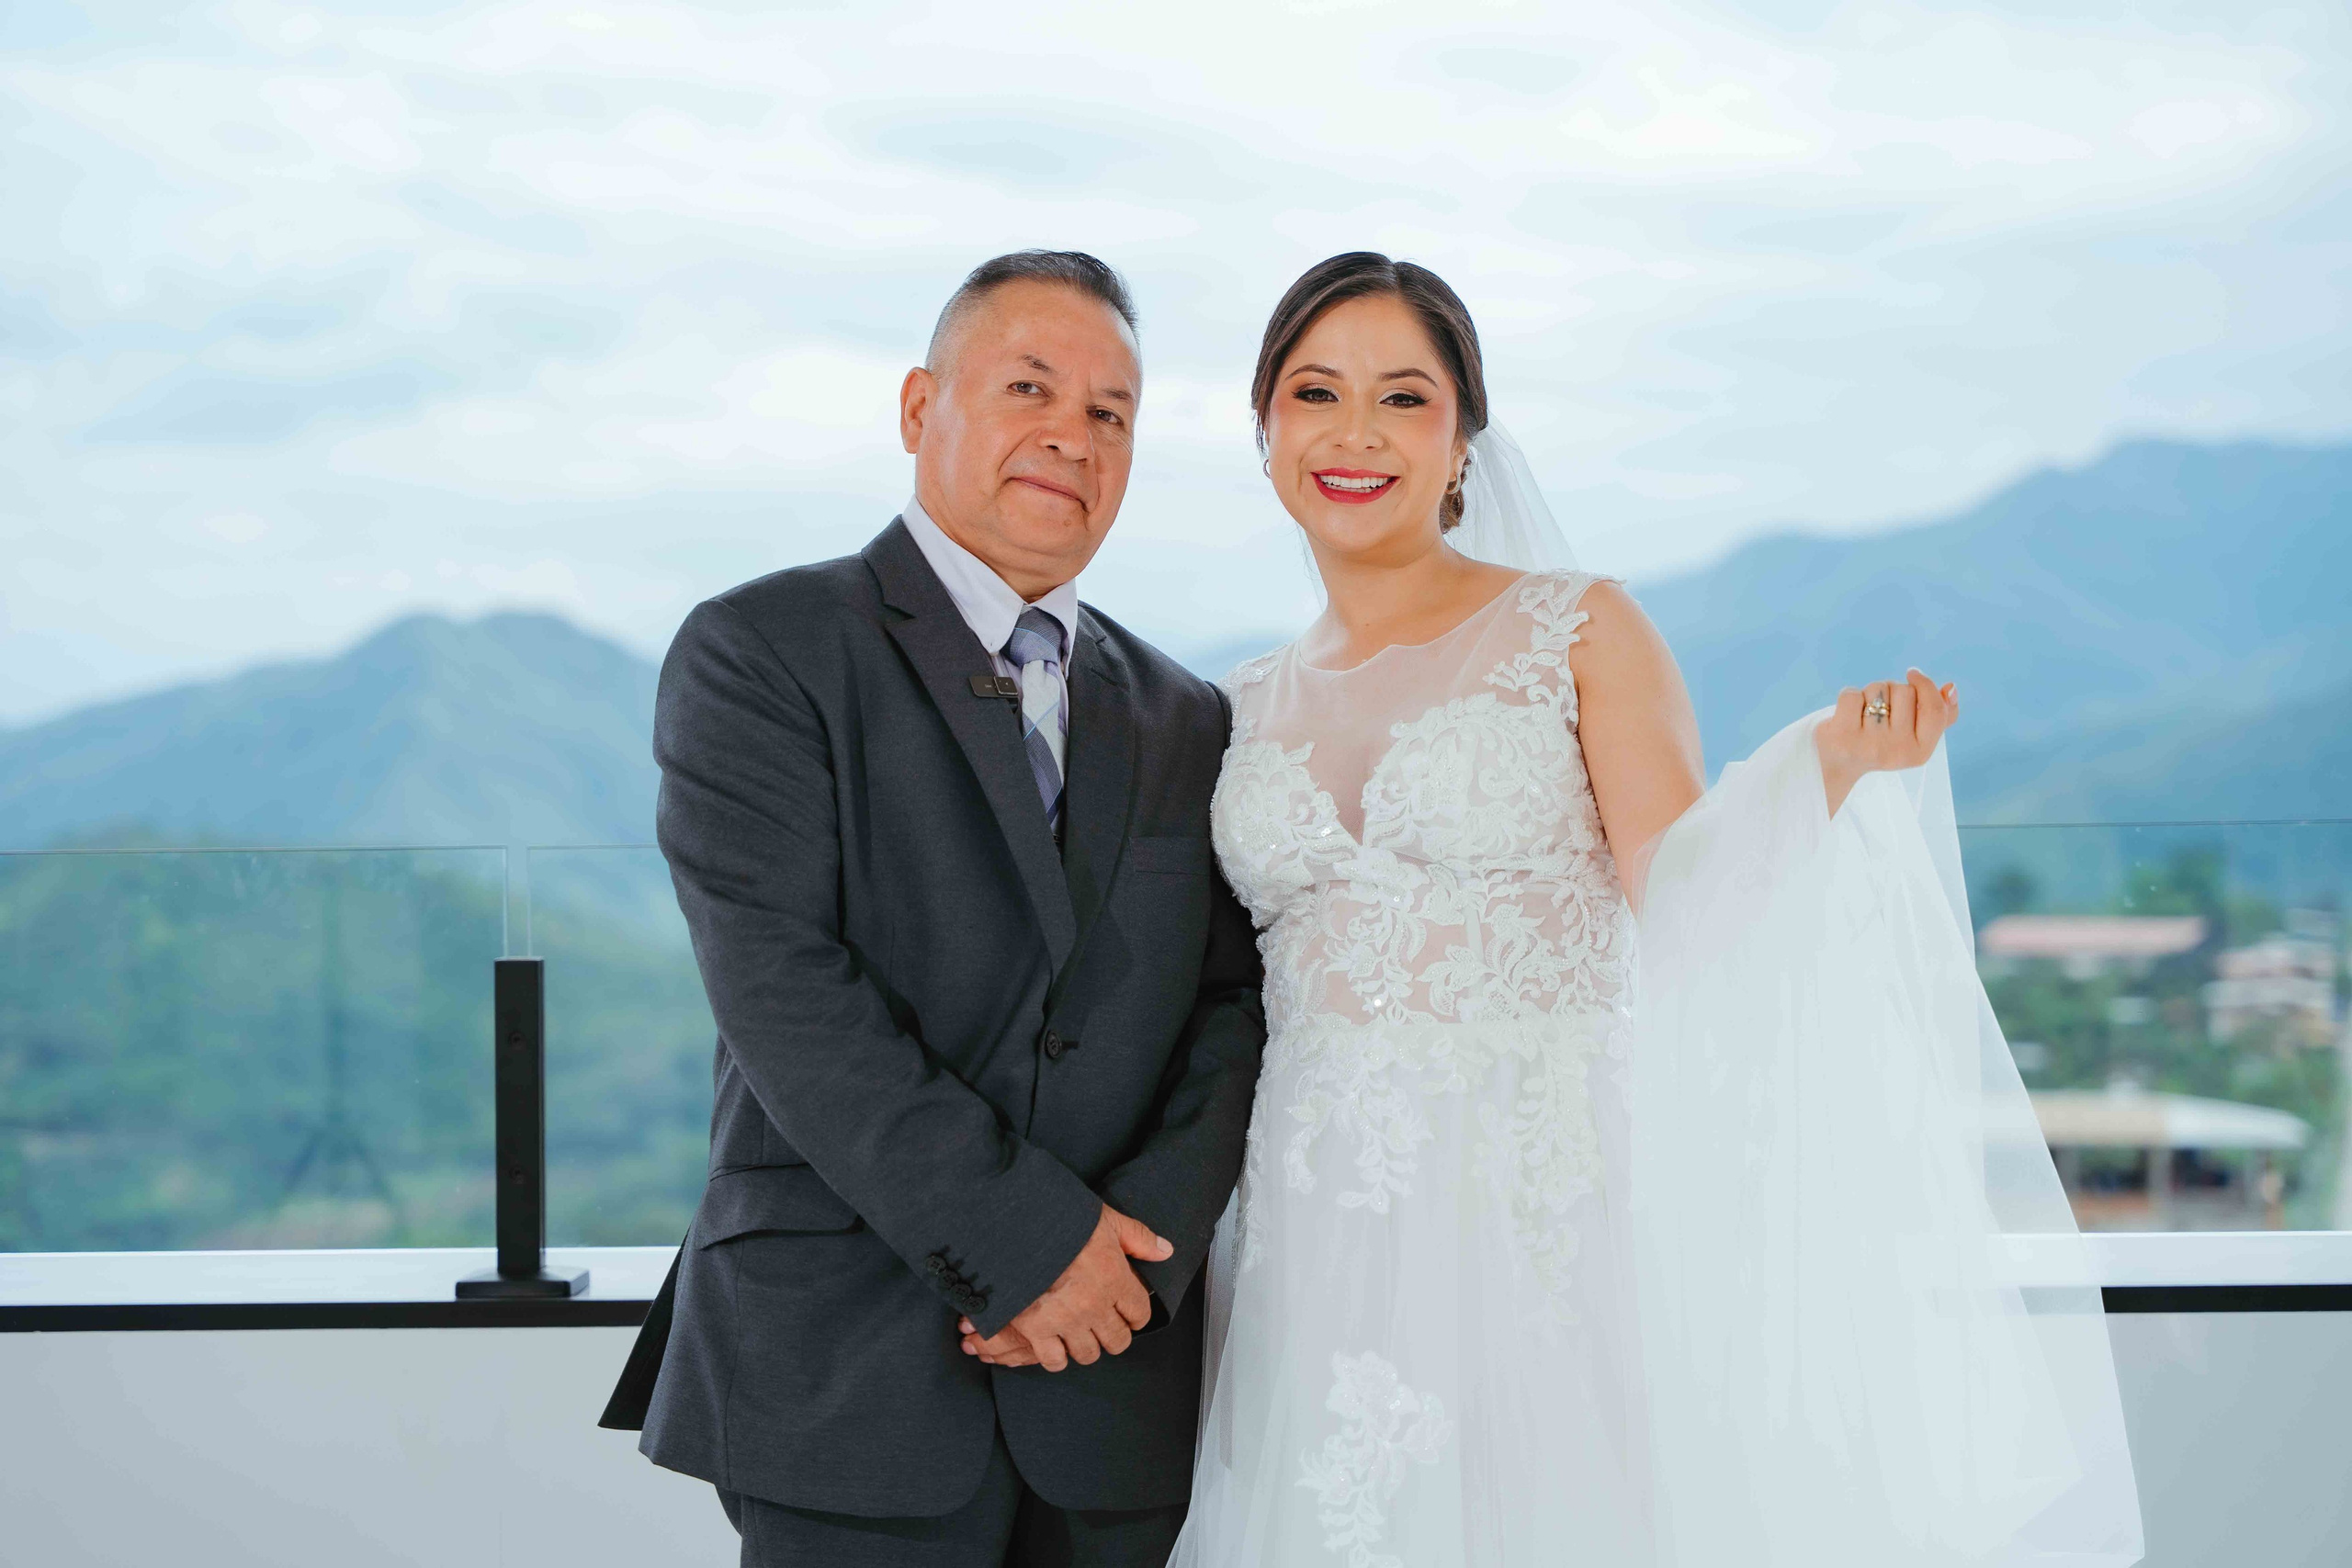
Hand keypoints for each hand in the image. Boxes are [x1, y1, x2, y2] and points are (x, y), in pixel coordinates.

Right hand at [955, 1203, 1169, 1371]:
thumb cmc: (1061, 1220)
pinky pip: (1054, 1360)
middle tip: (1105, 1324)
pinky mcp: (1036, 1329)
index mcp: (1114, 1278)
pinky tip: (1057, 1345)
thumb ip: (1138, 1238)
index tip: (1129, 1312)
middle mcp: (1094, 1305)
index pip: (1140, 1313)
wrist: (1014, 1227)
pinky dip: (1057, 1357)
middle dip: (1115, 1334)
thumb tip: (1165, 1251)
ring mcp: (1065, 1320)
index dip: (1136, 1315)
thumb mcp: (1106, 1219)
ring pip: (1089, 1354)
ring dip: (1087, 1346)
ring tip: (1081, 1334)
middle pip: (1117, 1340)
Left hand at [1815, 668, 1958, 815]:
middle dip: (1891, 690)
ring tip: (1862, 714)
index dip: (1926, 685)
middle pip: (1905, 691)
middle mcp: (1897, 751)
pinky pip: (1852, 694)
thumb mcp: (1911, 734)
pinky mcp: (1843, 737)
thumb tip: (1951, 688)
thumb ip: (1937, 715)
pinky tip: (1845, 716)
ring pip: (1878, 689)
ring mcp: (1870, 745)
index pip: (1935, 710)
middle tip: (1879, 709)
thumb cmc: (1877, 742)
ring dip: (1869, 692)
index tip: (1912, 673)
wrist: (1835, 764)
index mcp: (1920, 753)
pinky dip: (1848, 696)